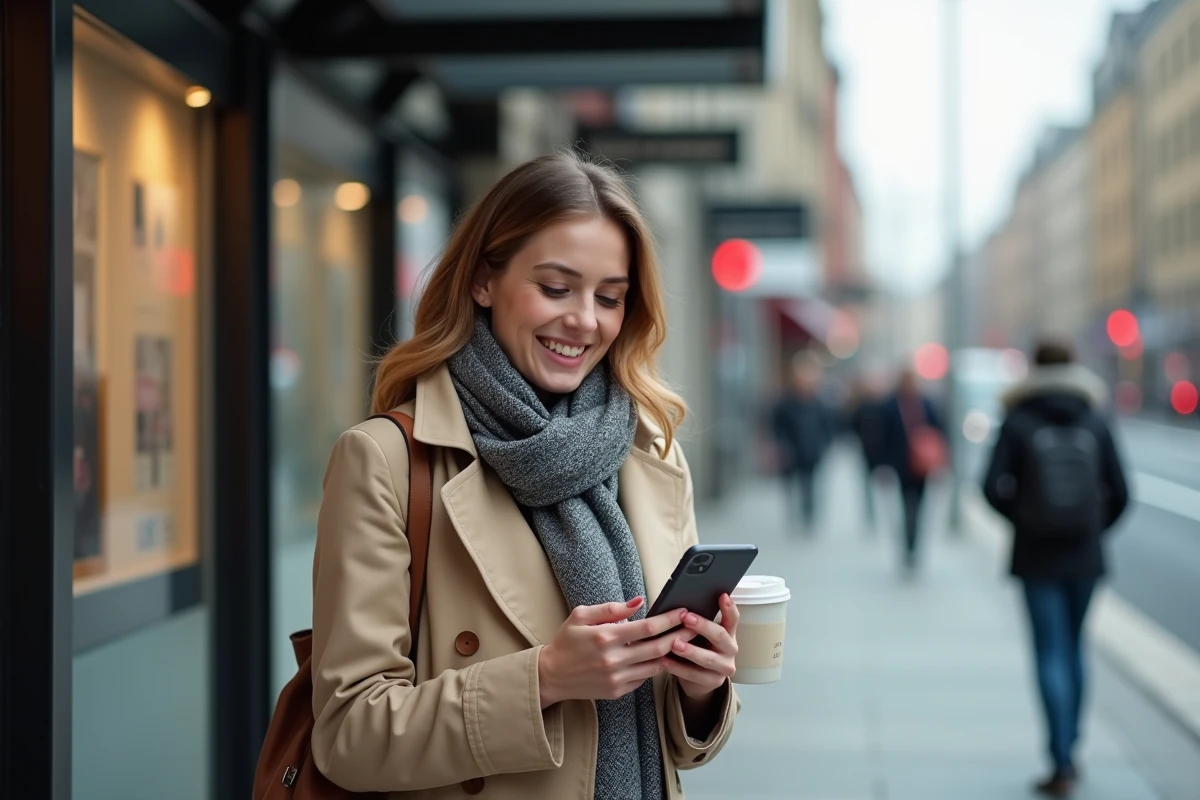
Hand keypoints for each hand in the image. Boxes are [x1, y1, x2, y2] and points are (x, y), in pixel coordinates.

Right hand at [537, 597, 696, 708]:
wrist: (551, 675)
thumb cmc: (566, 642)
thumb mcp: (581, 616)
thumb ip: (610, 609)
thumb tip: (638, 602)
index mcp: (605, 637)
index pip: (647, 627)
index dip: (669, 619)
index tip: (683, 611)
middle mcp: (613, 660)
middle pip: (658, 648)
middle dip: (680, 636)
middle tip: (696, 626)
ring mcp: (616, 678)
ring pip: (655, 665)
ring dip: (672, 653)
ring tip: (686, 641)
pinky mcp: (617, 691)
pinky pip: (644, 678)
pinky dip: (655, 666)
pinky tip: (664, 656)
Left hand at [660, 593, 738, 698]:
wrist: (699, 679)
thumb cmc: (698, 647)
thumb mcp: (700, 634)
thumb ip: (696, 623)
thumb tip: (678, 606)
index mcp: (729, 633)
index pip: (733, 618)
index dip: (729, 608)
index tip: (722, 595)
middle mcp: (730, 649)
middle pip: (720, 636)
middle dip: (702, 626)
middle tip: (686, 617)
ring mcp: (725, 667)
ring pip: (708, 659)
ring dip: (690, 650)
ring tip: (674, 643)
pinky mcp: (714, 682)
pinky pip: (695, 675)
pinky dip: (678, 668)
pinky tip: (665, 661)